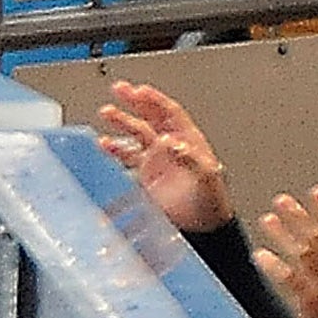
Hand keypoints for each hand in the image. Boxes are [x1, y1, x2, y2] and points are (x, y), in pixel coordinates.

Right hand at [95, 81, 234, 233]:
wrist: (201, 227)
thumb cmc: (211, 202)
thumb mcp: (206, 176)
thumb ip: (188, 157)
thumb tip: (169, 142)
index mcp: (188, 140)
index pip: (169, 112)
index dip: (155, 101)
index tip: (139, 91)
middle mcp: (170, 147)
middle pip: (150, 117)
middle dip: (134, 102)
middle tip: (120, 89)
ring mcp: (156, 162)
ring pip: (136, 134)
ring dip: (122, 123)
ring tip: (107, 112)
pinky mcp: (145, 178)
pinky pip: (127, 158)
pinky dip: (116, 150)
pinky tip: (105, 143)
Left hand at [253, 185, 317, 317]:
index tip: (317, 191)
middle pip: (316, 237)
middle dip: (299, 216)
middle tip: (281, 200)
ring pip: (301, 253)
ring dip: (282, 234)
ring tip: (265, 219)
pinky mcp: (309, 300)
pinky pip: (289, 278)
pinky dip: (274, 264)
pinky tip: (259, 254)